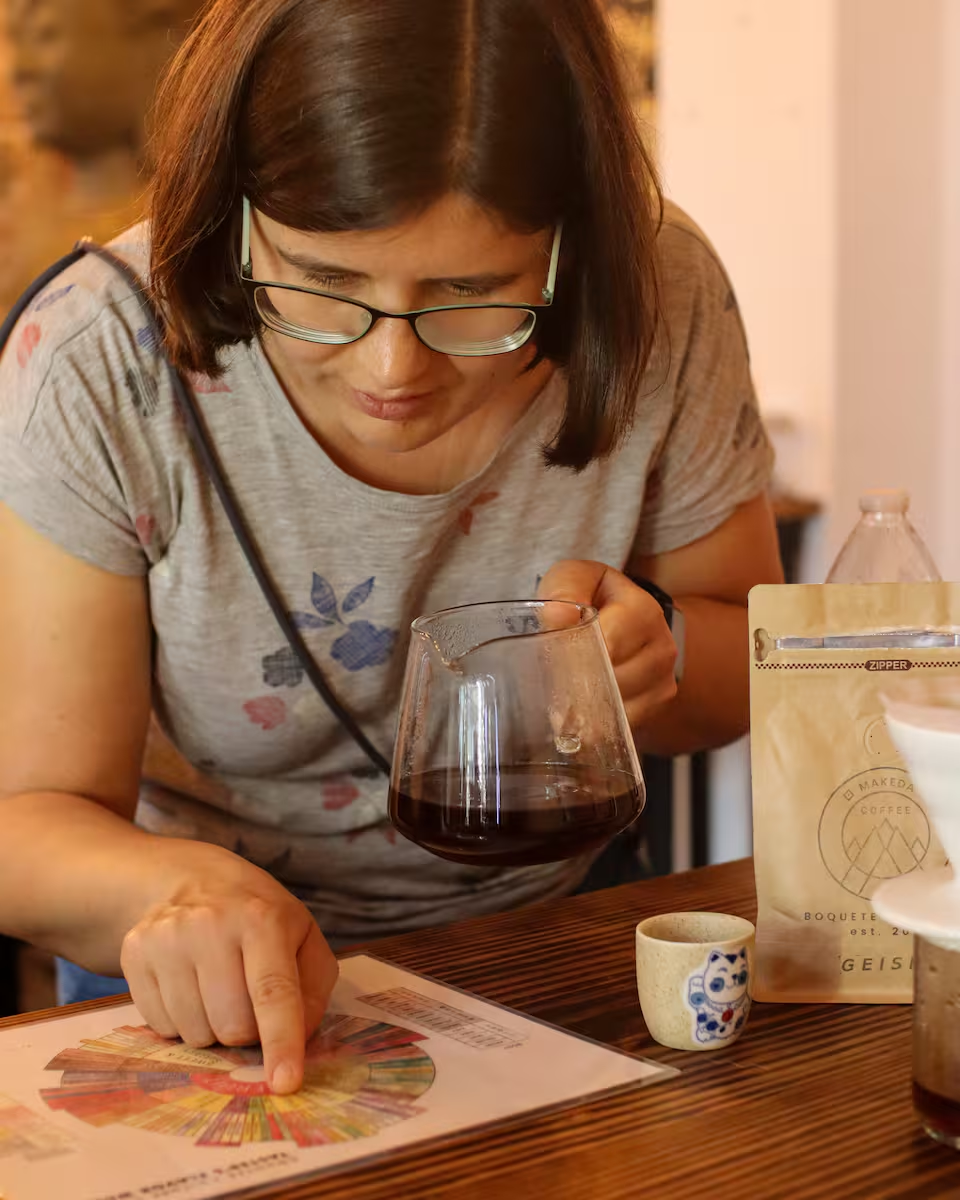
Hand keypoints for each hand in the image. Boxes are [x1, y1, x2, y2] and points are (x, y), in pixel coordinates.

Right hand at [120, 845, 337, 1094]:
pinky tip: (190, 986)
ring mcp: (166, 938)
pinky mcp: (134, 953)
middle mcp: (210, 925)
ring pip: (195, 1033)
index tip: (285, 1083)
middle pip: (232, 1025)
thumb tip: (297, 1040)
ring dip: (213, 1028)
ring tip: (218, 988)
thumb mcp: (302, 936)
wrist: (191, 879)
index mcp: (262, 918)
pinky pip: (160, 1027)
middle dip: (247, 1032)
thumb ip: (312, 988)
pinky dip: (182, 1021)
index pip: (273, 992)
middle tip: (249, 1002)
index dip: (281, 1042)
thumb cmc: (258, 916)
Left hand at [538, 560, 677, 728]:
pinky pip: (625, 724)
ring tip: (566, 698)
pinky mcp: (657, 702)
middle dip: (577, 685)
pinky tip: (585, 710)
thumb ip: (565, 588)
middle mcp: (661, 646)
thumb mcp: (574, 578)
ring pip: (618, 707)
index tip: (552, 660)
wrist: (621, 619)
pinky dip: (601, 722)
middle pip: (613, 680)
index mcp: (642, 611)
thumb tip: (559, 616)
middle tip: (552, 684)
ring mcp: (663, 678)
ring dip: (587, 707)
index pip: (608, 644)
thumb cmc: (591, 598)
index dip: (576, 655)